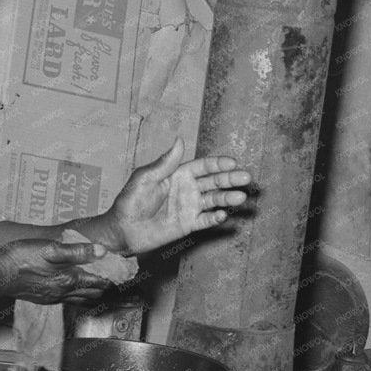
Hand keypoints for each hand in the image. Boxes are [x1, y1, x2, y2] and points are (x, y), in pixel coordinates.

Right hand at [0, 239, 114, 304]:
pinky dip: (78, 295)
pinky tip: (75, 286)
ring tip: (100, 281)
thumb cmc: (20, 257)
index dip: (113, 277)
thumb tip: (102, 251)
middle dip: (105, 286)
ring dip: (92, 292)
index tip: (122, 271)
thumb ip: (78, 251)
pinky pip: (68, 300)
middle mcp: (63, 293)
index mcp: (69, 280)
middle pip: (94, 294)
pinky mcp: (44, 299)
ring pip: (81, 299)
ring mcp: (53, 298)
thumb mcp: (51, 248)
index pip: (100, 283)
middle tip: (113, 275)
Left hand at [98, 136, 251, 255]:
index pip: (203, 166)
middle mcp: (188, 189)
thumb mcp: (145, 179)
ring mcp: (189, 207)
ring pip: (215, 200)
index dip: (219, 164)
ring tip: (241, 198)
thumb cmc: (130, 201)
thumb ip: (165, 163)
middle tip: (247, 178)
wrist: (123, 230)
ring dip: (228, 198)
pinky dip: (216, 218)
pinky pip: (206, 220)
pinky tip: (223, 215)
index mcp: (178, 174)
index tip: (233, 163)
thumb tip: (180, 140)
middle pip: (214, 182)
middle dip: (231, 179)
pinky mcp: (188, 224)